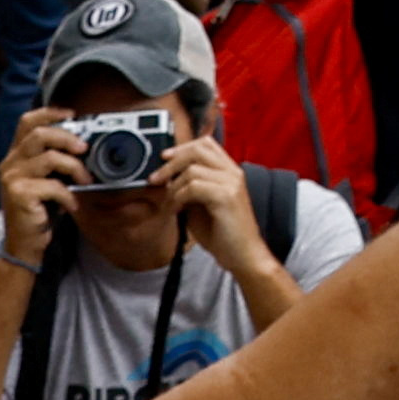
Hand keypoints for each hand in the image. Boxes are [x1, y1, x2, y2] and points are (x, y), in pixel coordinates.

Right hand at [0, 108, 92, 247]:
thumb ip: (55, 160)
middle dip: (68, 138)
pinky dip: (68, 195)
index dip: (49, 113)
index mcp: (16, 155)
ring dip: (75, 168)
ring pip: (50, 158)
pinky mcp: (19, 194)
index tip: (72, 114)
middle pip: (40, 134)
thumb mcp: (46, 179)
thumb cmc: (39, 210)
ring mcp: (11, 178)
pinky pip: (53, 186)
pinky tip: (72, 205)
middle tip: (85, 148)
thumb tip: (84, 143)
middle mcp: (10, 163)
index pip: (26, 122)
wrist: (23, 244)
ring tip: (85, 181)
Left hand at [159, 131, 263, 264]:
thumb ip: (190, 189)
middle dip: (172, 162)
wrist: (243, 255)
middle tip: (155, 179)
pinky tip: (175, 210)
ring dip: (173, 187)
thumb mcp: (202, 206)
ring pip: (193, 169)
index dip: (182, 148)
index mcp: (230, 171)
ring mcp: (231, 183)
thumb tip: (167, 180)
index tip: (164, 159)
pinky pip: (194, 187)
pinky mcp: (226, 197)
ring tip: (168, 204)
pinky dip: (178, 197)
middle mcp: (233, 172)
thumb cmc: (223, 234)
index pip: (206, 144)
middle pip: (198, 149)